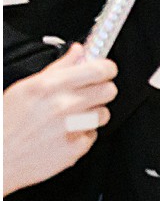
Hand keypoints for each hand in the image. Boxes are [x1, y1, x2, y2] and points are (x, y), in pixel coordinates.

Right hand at [4, 46, 119, 191]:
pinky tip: (64, 134)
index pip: (99, 69)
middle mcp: (62, 105)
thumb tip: (77, 51)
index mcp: (48, 86)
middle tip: (88, 94)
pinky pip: (92, 135)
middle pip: (109, 90)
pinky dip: (82, 135)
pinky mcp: (74, 149)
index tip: (105, 71)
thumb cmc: (4, 124)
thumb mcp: (24, 88)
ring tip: (71, 117)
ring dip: (92, 114)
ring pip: (103, 113)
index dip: (106, 68)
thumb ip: (57, 68)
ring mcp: (70, 128)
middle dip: (101, 90)